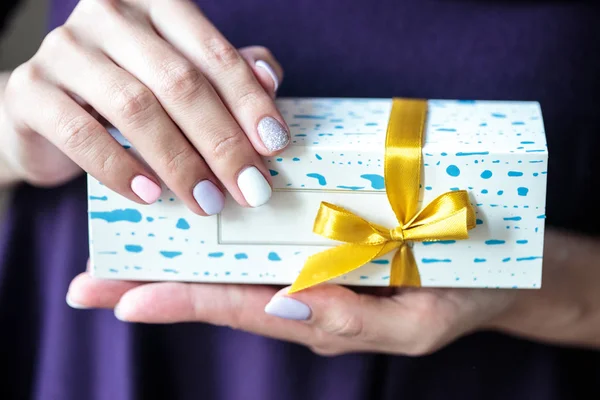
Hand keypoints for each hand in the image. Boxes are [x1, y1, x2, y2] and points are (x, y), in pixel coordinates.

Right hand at [0, 0, 286, 211]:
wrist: (50, 111)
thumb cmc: (128, 92)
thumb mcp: (181, 77)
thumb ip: (225, 74)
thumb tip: (270, 81)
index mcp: (155, 5)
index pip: (213, 53)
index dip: (249, 102)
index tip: (275, 146)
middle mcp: (109, 16)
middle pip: (179, 82)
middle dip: (222, 142)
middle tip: (251, 188)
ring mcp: (65, 49)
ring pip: (135, 108)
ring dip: (180, 163)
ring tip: (208, 201)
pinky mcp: (31, 90)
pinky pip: (82, 134)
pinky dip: (121, 170)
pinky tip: (151, 196)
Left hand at [66, 261, 516, 355]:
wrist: (495, 263)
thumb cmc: (458, 298)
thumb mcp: (413, 325)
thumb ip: (348, 320)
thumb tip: (282, 303)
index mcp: (316, 313)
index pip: (236, 307)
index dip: (181, 302)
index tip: (124, 299)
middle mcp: (301, 286)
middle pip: (220, 285)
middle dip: (158, 284)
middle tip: (92, 284)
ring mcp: (311, 258)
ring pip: (239, 256)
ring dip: (184, 251)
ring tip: (127, 246)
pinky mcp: (327, 228)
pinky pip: (274, 227)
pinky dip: (234, 219)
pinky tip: (203, 208)